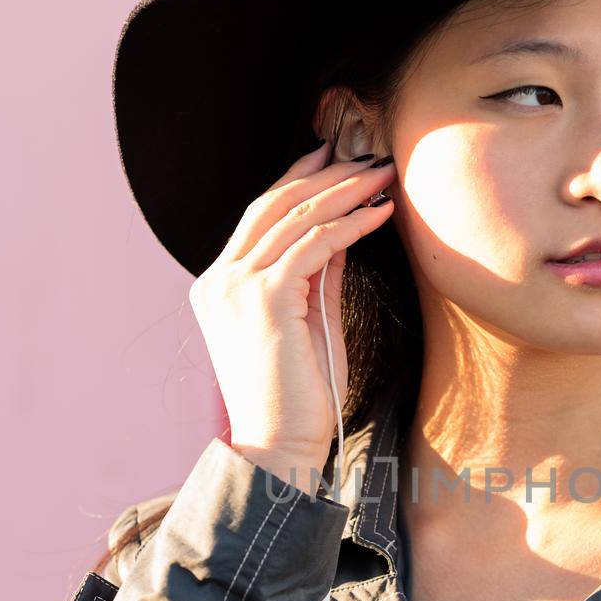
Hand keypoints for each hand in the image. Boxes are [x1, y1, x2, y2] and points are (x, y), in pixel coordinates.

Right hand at [188, 139, 395, 489]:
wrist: (281, 444)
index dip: (298, 180)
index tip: (333, 157)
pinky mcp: (265, 298)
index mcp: (219, 285)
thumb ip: (319, 277)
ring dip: (344, 191)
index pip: (259, 216)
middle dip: (325, 175)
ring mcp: (236, 286)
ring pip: (295, 217)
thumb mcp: (311, 323)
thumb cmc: (299, 397)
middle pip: (274, 205)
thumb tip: (342, 235)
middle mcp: (219, 279)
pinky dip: (351, 224)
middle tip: (366, 157)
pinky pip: (315, 244)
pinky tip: (380, 214)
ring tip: (382, 177)